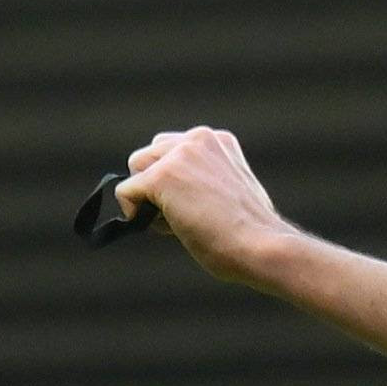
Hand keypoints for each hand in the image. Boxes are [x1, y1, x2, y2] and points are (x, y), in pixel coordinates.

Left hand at [114, 127, 295, 286]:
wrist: (261, 246)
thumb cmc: (252, 235)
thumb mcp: (231, 194)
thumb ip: (206, 183)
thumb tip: (177, 197)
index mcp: (218, 141)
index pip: (174, 151)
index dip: (177, 184)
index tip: (198, 207)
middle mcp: (198, 139)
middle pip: (150, 154)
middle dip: (158, 186)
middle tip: (186, 216)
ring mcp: (179, 156)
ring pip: (136, 168)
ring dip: (148, 198)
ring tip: (178, 223)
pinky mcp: (162, 177)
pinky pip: (126, 192)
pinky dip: (134, 214)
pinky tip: (165, 230)